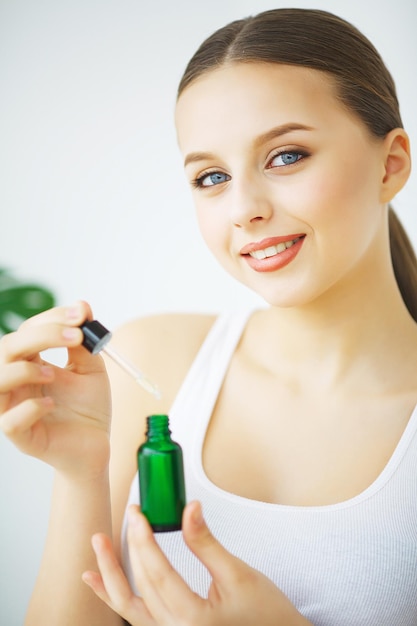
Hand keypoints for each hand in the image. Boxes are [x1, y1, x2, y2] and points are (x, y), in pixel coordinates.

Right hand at [0, 302, 110, 477]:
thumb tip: (83, 305)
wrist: (97, 445)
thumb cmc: (88, 407)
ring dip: (24, 370)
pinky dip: (30, 407)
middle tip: (75, 336)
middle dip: (41, 336)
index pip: (28, 332)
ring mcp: (14, 409)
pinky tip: (51, 404)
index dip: (52, 319)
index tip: (81, 314)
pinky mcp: (22, 437)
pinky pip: (9, 421)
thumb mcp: (91, 369)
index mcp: (30, 363)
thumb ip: (84, 342)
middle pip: (7, 349)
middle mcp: (17, 383)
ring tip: (54, 373)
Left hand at [83, 502, 311, 625]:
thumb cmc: (265, 613)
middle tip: (129, 513)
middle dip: (130, 546)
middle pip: (142, 584)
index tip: (137, 512)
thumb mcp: (239, 574)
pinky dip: (113, 598)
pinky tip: (95, 582)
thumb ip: (207, 543)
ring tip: (96, 546)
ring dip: (110, 574)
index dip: (144, 538)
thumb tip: (189, 508)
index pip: (157, 572)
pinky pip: (134, 617)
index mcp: (193, 620)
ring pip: (129, 605)